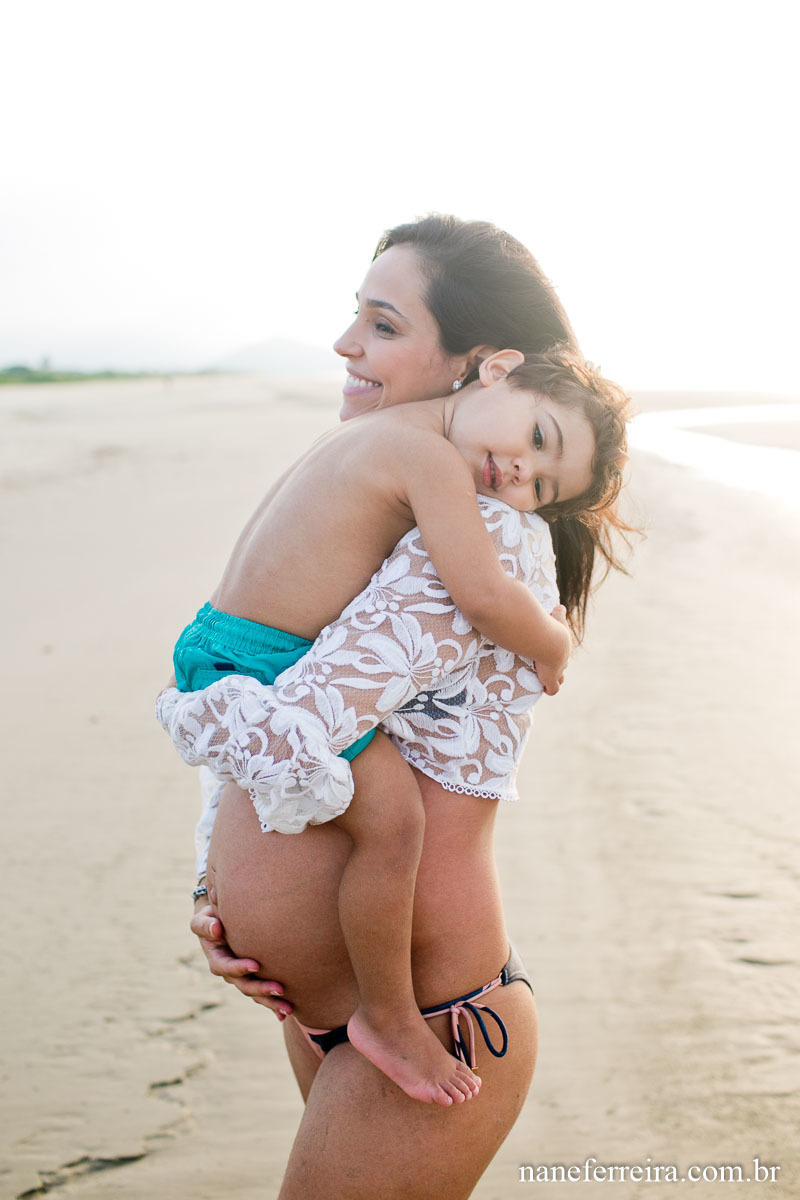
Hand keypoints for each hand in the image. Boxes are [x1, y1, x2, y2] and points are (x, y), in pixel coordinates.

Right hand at [191, 899, 292, 1018]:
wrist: (223, 923)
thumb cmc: (213, 918)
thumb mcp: (203, 918)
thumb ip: (205, 924)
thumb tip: (216, 929)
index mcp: (217, 959)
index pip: (225, 967)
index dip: (239, 968)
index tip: (256, 965)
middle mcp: (229, 973)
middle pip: (244, 986)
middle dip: (261, 989)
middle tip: (280, 989)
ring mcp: (242, 978)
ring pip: (256, 994)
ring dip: (271, 1002)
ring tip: (289, 1008)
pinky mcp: (254, 979)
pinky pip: (263, 995)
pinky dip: (273, 1006)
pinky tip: (286, 1015)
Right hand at [535, 605, 569, 695]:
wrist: (549, 641)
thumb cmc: (551, 628)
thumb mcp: (557, 618)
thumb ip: (559, 613)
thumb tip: (561, 607)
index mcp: (564, 646)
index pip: (563, 650)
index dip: (557, 652)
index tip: (550, 651)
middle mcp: (563, 659)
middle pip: (563, 664)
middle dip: (557, 665)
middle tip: (546, 664)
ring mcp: (558, 670)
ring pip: (560, 678)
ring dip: (555, 678)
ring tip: (546, 678)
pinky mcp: (550, 679)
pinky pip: (553, 689)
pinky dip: (550, 689)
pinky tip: (544, 689)